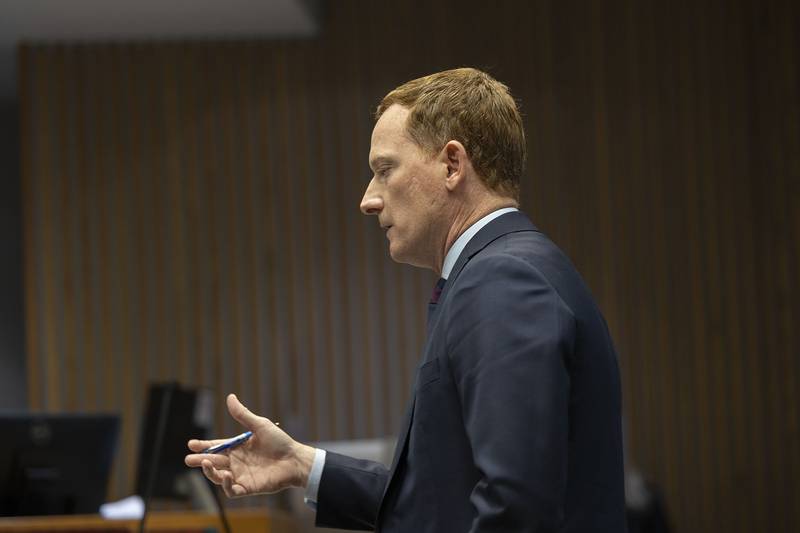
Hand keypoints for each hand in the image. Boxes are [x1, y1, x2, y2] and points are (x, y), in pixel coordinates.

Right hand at [185, 393, 315, 497]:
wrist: (294, 459)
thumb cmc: (279, 442)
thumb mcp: (259, 425)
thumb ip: (243, 415)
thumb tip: (230, 397)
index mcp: (238, 448)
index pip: (216, 447)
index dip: (203, 446)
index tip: (191, 444)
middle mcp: (237, 462)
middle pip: (214, 463)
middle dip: (200, 461)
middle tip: (189, 458)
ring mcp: (241, 476)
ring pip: (218, 477)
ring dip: (210, 472)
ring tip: (207, 463)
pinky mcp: (248, 488)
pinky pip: (231, 490)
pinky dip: (226, 485)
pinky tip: (226, 475)